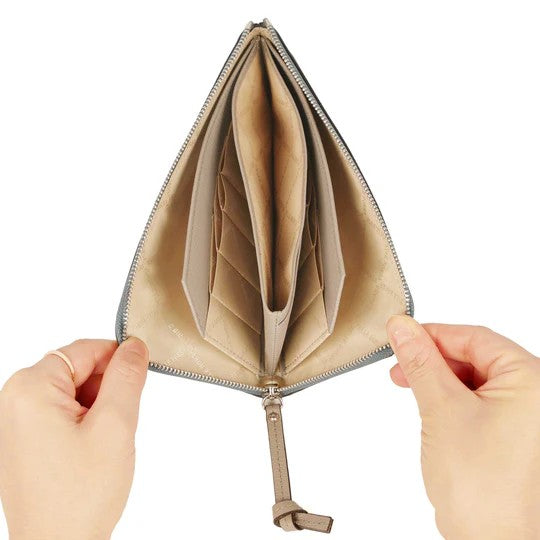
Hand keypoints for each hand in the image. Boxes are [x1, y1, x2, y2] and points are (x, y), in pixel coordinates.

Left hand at [0, 338, 148, 539]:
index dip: (118, 359)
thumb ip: (127, 377)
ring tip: (104, 442)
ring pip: (74, 391)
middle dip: (107, 389)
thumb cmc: (78, 496)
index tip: (138, 377)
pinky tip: (92, 450)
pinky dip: (86, 422)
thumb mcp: (115, 425)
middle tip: (118, 423)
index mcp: (30, 388)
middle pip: (78, 369)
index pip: (86, 349)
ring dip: (98, 407)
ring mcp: (18, 420)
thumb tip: (134, 346)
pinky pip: (64, 411)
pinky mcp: (25, 438)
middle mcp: (15, 400)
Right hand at [387, 316, 539, 539]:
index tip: (401, 336)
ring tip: (412, 391)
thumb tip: (403, 327)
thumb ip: (421, 362)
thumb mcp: (441, 408)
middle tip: (400, 368)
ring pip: (475, 381)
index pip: (474, 338)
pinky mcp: (515, 437)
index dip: (433, 335)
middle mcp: (536, 396)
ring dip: (441, 382)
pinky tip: (433, 412)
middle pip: (476, 358)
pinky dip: (453, 402)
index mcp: (531, 380)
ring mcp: (527, 418)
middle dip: (434, 361)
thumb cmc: (483, 487)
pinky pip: (481, 404)